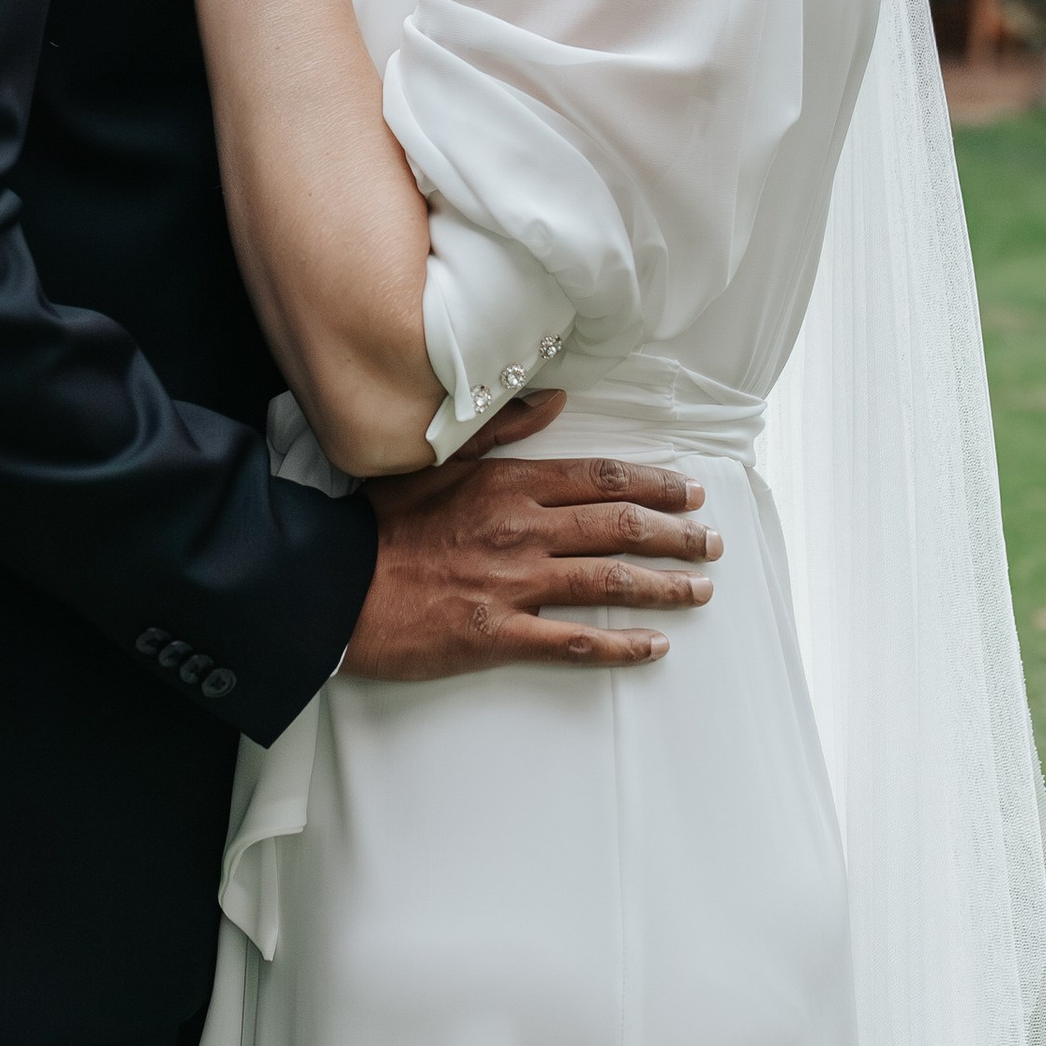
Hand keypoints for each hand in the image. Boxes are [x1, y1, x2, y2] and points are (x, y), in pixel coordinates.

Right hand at [345, 394, 720, 675]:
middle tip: (711, 541)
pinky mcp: (497, 634)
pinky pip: (574, 641)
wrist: (334, 585)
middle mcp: (522, 530)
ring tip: (700, 589)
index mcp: (510, 485)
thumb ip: (499, 429)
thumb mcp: (436, 460)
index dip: (656, 484)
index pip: (603, 478)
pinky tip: (653, 646)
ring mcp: (513, 585)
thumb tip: (552, 400)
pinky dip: (621, 644)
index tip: (690, 491)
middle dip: (676, 534)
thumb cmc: (379, 524)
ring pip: (609, 582)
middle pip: (620, 527)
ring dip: (665, 586)